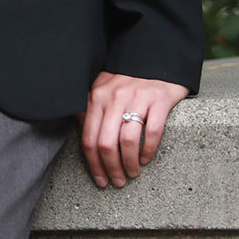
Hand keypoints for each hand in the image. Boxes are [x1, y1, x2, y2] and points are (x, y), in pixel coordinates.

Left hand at [78, 71, 188, 187]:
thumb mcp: (103, 86)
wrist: (156, 56)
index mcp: (96, 97)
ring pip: (127, 140)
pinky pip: (152, 132)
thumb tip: (79, 125)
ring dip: (129, 163)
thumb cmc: (127, 76)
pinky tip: (146, 159)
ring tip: (132, 173)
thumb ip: (90, 105)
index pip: (88, 136)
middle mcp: (113, 98)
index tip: (99, 179)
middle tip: (117, 182)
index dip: (92, 162)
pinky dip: (148, 150)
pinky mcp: (159, 100)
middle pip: (105, 142)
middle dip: (110, 168)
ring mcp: (137, 99)